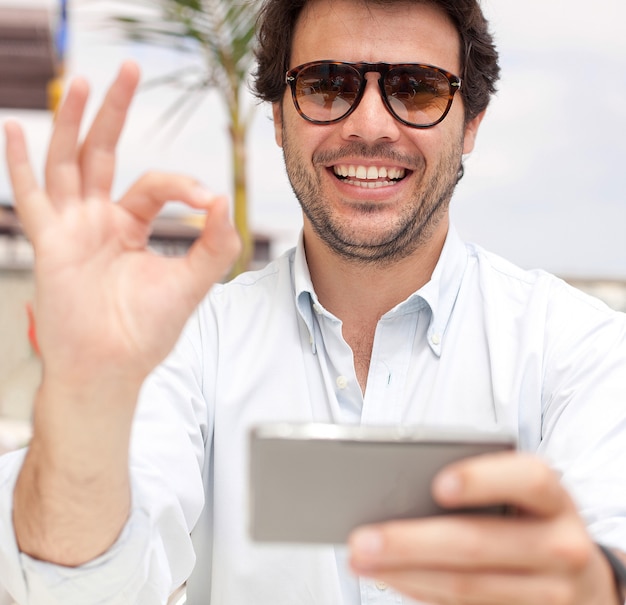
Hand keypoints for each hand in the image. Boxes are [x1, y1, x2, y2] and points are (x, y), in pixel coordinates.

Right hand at [4, 61, 239, 390]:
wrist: (113, 368)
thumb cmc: (148, 330)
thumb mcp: (192, 283)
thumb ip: (214, 244)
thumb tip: (224, 200)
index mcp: (129, 226)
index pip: (153, 184)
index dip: (181, 184)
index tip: (208, 199)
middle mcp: (98, 220)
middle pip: (104, 153)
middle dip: (115, 111)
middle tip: (130, 69)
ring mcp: (71, 228)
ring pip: (68, 162)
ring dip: (72, 121)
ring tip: (81, 80)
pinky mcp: (50, 242)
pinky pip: (31, 197)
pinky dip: (21, 164)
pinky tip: (15, 128)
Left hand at [349, 452, 618, 604]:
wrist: (580, 577)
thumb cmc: (530, 517)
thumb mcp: (519, 491)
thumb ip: (477, 483)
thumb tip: (398, 484)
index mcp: (552, 497)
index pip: (527, 479)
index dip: (482, 479)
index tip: (438, 486)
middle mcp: (560, 545)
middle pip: (478, 543)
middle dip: (411, 542)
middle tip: (361, 538)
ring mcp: (550, 593)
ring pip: (465, 586)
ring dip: (404, 573)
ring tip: (360, 558)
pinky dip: (421, 591)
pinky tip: (392, 578)